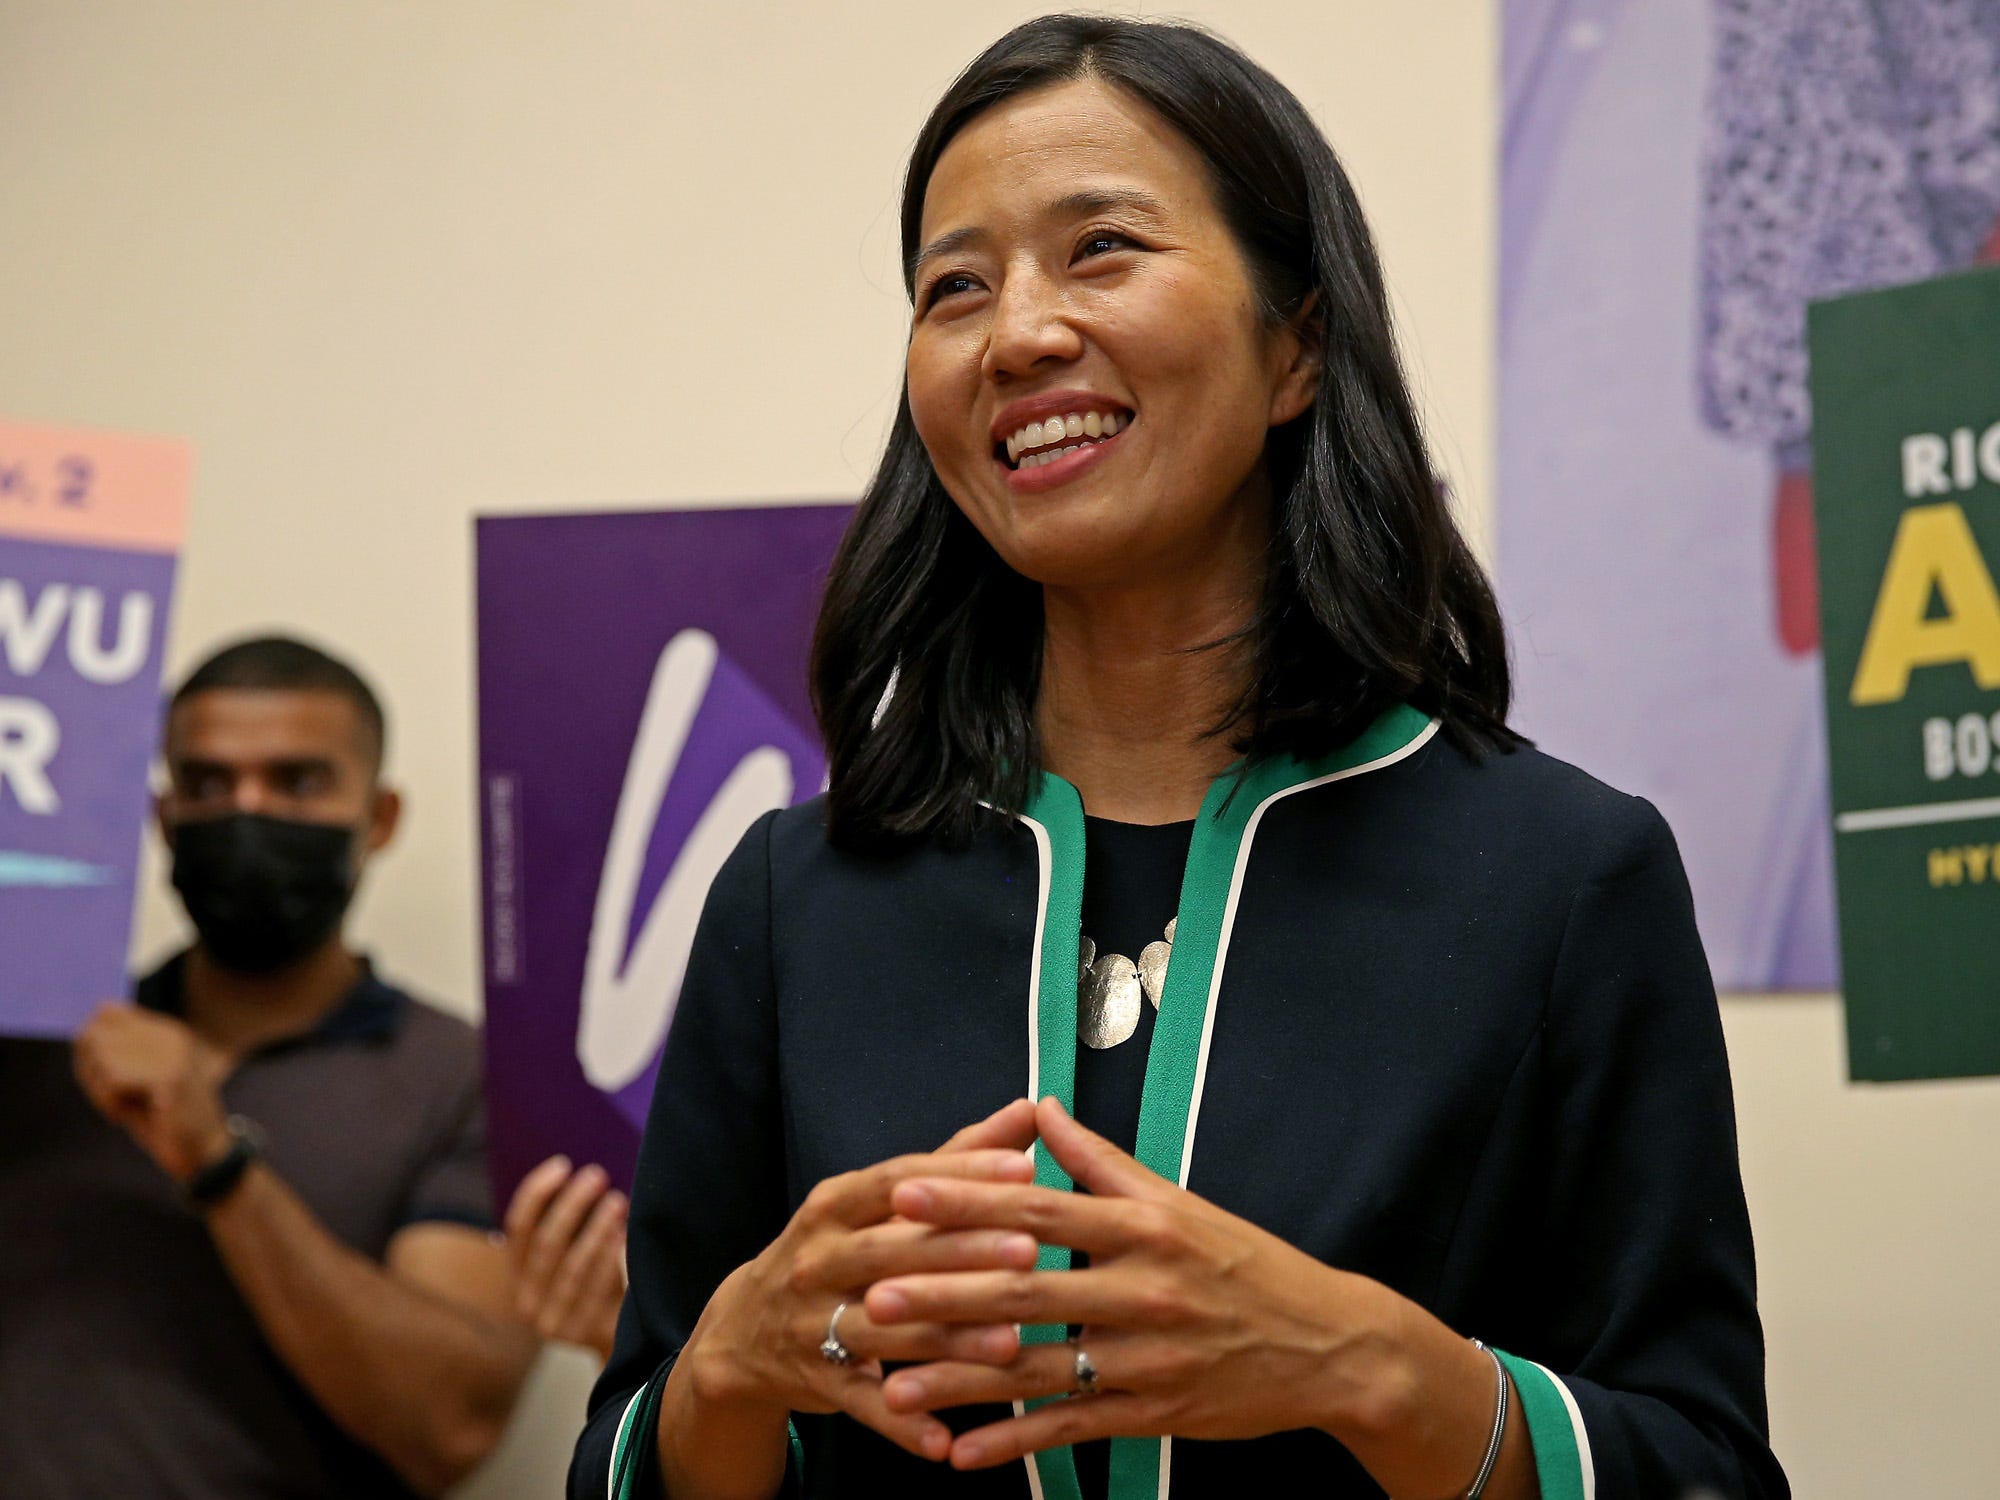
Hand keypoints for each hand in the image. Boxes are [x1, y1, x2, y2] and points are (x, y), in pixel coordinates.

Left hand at [72, 1003, 232, 1183]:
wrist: (202, 1151)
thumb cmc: (162, 1120)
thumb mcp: (134, 1081)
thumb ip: (113, 1054)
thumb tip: (84, 1032)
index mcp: (164, 1031)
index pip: (105, 1012)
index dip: (90, 1043)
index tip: (103, 1074)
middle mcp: (170, 1035)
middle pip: (96, 1034)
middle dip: (89, 1070)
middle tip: (110, 1097)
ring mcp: (173, 1053)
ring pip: (102, 1056)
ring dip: (98, 1090)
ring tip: (118, 1108)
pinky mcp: (171, 1077)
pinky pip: (113, 1079)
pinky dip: (107, 1103)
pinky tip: (122, 1117)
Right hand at [504, 1155, 628, 1360]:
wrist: (615, 1338)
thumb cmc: (595, 1282)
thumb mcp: (572, 1254)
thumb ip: (569, 1224)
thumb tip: (580, 1175)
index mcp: (516, 1276)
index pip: (517, 1228)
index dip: (536, 1194)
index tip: (562, 1164)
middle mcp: (525, 1301)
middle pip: (545, 1244)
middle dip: (571, 1205)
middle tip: (596, 1175)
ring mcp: (551, 1322)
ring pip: (572, 1267)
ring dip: (595, 1229)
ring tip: (616, 1201)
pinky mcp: (580, 1334)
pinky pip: (596, 1289)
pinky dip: (609, 1258)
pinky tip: (622, 1235)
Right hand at [682, 1098, 1044, 1463]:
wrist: (744, 1332)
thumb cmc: (836, 1251)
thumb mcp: (876, 1203)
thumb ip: (954, 1159)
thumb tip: (1026, 1112)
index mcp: (835, 1205)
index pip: (899, 1181)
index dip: (959, 1174)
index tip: (1023, 1169)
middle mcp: (817, 1259)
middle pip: (891, 1252)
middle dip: (960, 1250)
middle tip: (1029, 1250)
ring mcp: (811, 1323)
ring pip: (884, 1331)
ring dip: (946, 1340)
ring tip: (1011, 1343)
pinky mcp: (816, 1382)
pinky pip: (864, 1405)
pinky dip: (905, 1424)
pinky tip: (949, 1441)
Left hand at [866, 1096, 1443, 1473]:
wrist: (1328, 1345)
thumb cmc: (1245, 1263)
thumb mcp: (1178, 1200)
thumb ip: (1101, 1160)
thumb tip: (1039, 1110)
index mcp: (1144, 1227)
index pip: (1039, 1210)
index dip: (968, 1203)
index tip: (904, 1194)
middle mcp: (1142, 1290)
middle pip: (1027, 1293)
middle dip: (943, 1295)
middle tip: (873, 1295)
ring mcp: (1147, 1358)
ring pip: (1038, 1370)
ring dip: (960, 1383)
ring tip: (892, 1386)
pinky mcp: (1155, 1413)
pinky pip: (1072, 1430)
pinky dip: (1014, 1444)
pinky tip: (960, 1455)